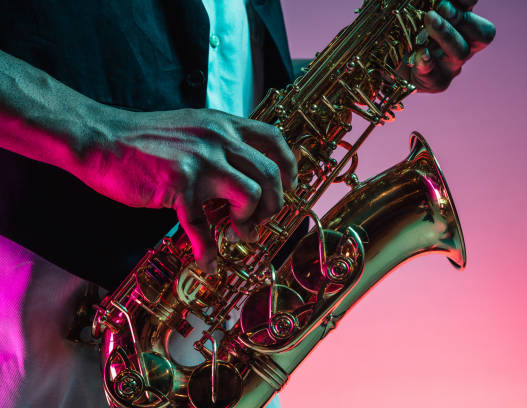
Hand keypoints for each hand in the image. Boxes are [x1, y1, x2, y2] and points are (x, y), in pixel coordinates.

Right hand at [82, 108, 296, 273]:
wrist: (102, 138)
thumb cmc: (147, 139)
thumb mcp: (194, 129)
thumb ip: (221, 144)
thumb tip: (247, 174)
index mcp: (224, 125)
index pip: (274, 139)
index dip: (289, 166)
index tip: (288, 188)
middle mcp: (218, 139)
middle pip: (270, 173)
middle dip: (274, 203)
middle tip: (261, 219)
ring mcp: (199, 160)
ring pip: (250, 194)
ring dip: (250, 222)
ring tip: (239, 233)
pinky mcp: (177, 183)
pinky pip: (202, 224)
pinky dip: (207, 248)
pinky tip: (207, 260)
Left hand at [404, 0, 495, 92]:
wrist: (382, 64)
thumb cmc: (399, 32)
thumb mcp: (412, 14)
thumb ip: (426, 5)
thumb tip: (437, 0)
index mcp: (461, 23)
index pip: (473, 10)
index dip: (467, 2)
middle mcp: (463, 44)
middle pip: (482, 33)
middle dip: (460, 17)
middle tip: (441, 7)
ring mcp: (451, 66)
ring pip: (460, 52)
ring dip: (446, 34)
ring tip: (429, 20)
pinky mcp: (436, 83)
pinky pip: (435, 75)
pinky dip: (426, 62)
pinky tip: (419, 53)